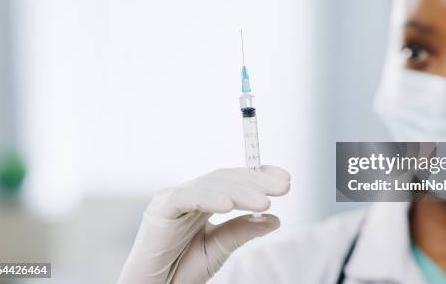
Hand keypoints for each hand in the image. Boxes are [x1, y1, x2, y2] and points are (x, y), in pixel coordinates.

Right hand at [117, 165, 290, 283]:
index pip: (234, 180)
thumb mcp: (220, 248)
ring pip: (211, 185)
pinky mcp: (160, 209)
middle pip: (226, 178)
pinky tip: (229, 205)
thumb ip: (242, 231)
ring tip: (264, 202)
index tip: (285, 180)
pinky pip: (187, 197)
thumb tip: (275, 219)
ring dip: (240, 191)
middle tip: (283, 186)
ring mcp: (174, 198)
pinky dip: (209, 198)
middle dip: (256, 181)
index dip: (258, 175)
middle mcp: (190, 195)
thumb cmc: (180, 270)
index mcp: (204, 201)